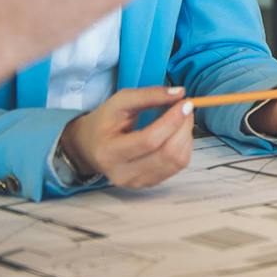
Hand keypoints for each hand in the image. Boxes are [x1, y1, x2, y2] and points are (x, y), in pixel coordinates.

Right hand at [58, 86, 196, 188]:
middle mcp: (122, 173)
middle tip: (185, 107)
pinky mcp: (149, 184)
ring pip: (177, 161)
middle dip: (183, 126)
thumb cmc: (105, 122)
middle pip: (167, 153)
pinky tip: (176, 134)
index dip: (172, 120)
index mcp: (110, 152)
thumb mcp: (120, 101)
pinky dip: (183, 146)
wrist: (89, 147)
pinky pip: (178, 166)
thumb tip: (179, 93)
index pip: (149, 140)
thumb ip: (148, 95)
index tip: (185, 102)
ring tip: (181, 119)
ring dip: (186, 135)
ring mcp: (136, 182)